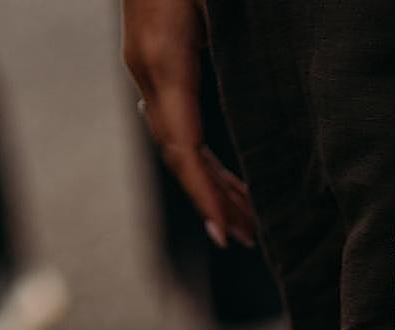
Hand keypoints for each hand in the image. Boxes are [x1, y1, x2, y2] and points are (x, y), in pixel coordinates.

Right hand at [121, 0, 254, 247]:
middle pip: (180, 154)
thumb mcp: (215, 3)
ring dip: (212, 187)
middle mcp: (149, 70)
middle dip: (213, 201)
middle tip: (246, 240)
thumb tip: (240, 78)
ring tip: (244, 227)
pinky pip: (179, 126)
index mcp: (165, 60)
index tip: (224, 228)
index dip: (205, 192)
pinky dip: (205, 161)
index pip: (183, 144)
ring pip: (179, 144)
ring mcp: (149, 68)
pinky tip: (228, 187)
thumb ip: (220, 37)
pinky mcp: (158, 64)